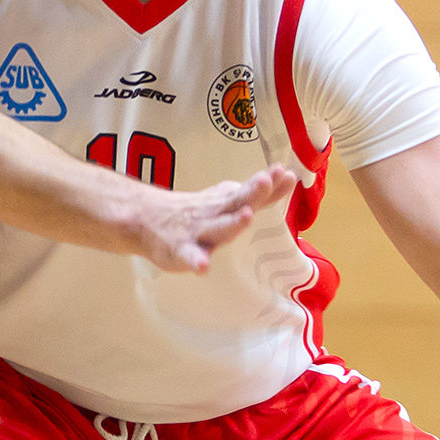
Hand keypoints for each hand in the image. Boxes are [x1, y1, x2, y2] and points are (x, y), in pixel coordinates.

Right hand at [135, 165, 298, 272]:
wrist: (150, 219)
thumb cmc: (201, 212)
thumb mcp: (229, 199)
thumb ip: (260, 194)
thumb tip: (288, 175)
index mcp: (228, 201)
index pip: (251, 191)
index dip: (267, 184)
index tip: (282, 173)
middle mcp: (215, 213)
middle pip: (236, 202)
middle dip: (252, 193)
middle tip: (264, 181)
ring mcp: (198, 232)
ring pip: (218, 228)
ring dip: (232, 222)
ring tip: (246, 216)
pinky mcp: (181, 250)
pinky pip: (189, 256)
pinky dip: (196, 260)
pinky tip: (203, 266)